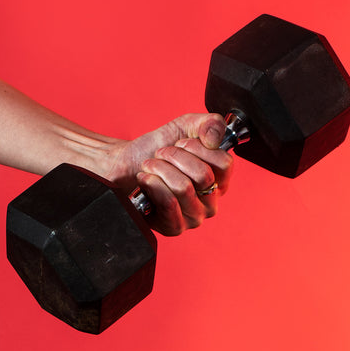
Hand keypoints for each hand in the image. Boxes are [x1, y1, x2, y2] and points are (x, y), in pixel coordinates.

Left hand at [105, 113, 233, 235]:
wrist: (125, 164)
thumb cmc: (156, 149)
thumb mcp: (186, 126)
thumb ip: (210, 123)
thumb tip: (215, 139)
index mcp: (220, 179)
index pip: (224, 163)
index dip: (197, 148)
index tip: (180, 144)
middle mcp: (211, 200)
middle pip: (203, 175)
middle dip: (173, 156)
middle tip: (160, 154)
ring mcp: (194, 216)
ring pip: (184, 187)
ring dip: (159, 169)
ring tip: (149, 166)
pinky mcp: (175, 227)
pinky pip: (169, 203)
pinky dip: (152, 185)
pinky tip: (144, 180)